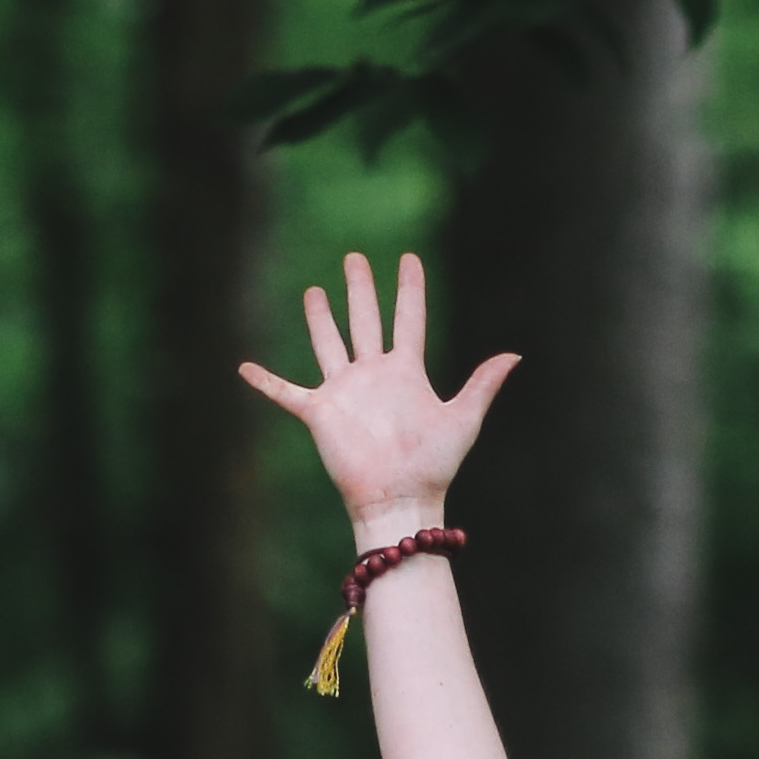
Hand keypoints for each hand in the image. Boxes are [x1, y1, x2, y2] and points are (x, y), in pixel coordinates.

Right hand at [238, 251, 513, 547]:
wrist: (401, 500)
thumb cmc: (434, 466)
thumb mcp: (463, 420)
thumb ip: (483, 385)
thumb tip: (514, 354)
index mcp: (407, 372)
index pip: (409, 318)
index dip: (410, 288)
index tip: (409, 257)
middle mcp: (374, 376)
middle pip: (366, 320)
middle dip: (360, 289)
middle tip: (354, 258)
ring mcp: (345, 392)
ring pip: (330, 343)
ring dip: (321, 318)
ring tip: (315, 290)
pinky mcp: (320, 413)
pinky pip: (286, 394)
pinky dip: (265, 382)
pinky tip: (244, 368)